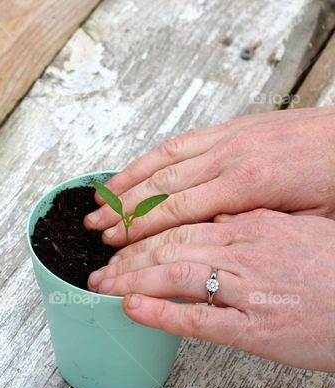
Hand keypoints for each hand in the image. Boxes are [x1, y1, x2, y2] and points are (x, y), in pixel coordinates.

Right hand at [84, 107, 334, 246]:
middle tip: (94, 232)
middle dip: (122, 213)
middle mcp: (230, 157)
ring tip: (96, 206)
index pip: (178, 213)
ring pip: (162, 164)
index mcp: (248, 185)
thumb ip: (254, 230)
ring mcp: (227, 140)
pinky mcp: (231, 129)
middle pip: (161, 189)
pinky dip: (148, 160)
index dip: (140, 231)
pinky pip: (178, 144)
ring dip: (125, 185)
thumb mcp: (305, 223)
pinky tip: (129, 173)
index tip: (115, 246)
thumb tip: (212, 242)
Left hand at [86, 210, 334, 371]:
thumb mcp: (296, 233)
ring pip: (175, 275)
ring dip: (130, 282)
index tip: (118, 245)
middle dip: (126, 259)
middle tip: (97, 271)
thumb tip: (214, 217)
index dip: (142, 235)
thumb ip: (253, 225)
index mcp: (253, 226)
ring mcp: (249, 289)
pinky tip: (130, 310)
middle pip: (169, 246)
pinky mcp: (255, 328)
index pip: (182, 224)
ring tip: (100, 289)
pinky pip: (197, 318)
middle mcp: (246, 251)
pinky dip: (159, 312)